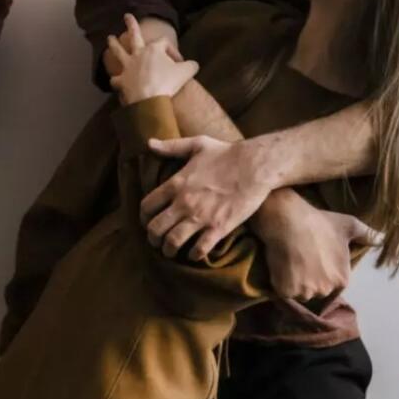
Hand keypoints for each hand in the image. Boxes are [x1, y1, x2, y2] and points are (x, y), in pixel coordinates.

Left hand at [107, 14, 197, 105]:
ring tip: (109, 38)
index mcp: (154, 49)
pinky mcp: (122, 81)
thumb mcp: (187, 72)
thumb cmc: (169, 83)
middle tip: (126, 16)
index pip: (164, 43)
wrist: (151, 100)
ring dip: (114, 44)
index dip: (173, 50)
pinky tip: (115, 80)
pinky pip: (116, 78)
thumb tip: (193, 64)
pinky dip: (115, 79)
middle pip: (134, 36)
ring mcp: (128, 66)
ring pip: (118, 51)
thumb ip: (191, 65)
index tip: (179, 62)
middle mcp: (138, 54)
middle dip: (131, 24)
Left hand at [139, 135, 274, 259]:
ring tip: (170, 251)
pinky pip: (199, 250)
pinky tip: (194, 254)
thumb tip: (149, 143)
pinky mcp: (219, 228)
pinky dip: (194, 255)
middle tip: (155, 241)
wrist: (255, 166)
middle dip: (152, 238)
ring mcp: (201, 217)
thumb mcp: (196, 144)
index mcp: (176, 183)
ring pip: (173, 242)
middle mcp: (184, 202)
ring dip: (169, 250)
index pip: (147, 206)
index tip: (147, 221)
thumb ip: (171, 146)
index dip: (143, 217)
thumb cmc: (226, 153)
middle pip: (156, 228)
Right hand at [253, 192, 383, 300]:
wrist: (289, 219)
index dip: (320, 270)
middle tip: (299, 258)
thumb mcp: (348, 225)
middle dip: (308, 279)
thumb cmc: (319, 222)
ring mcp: (305, 292)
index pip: (331, 283)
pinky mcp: (286, 291)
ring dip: (293, 282)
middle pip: (315, 290)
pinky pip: (282, 291)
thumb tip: (384, 240)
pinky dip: (279, 282)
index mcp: (342, 280)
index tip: (313, 257)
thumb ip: (368, 235)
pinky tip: (280, 264)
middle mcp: (325, 290)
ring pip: (298, 292)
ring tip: (288, 261)